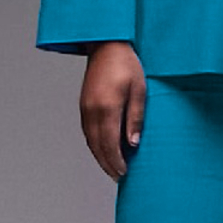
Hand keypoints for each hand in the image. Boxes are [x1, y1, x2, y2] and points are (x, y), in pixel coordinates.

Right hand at [79, 42, 146, 181]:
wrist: (106, 45)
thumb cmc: (126, 65)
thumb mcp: (139, 91)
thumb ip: (135, 118)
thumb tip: (132, 144)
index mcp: (107, 108)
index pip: (109, 144)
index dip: (116, 161)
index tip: (124, 173)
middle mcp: (92, 110)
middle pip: (97, 146)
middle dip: (107, 164)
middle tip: (118, 177)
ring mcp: (85, 108)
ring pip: (90, 140)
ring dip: (100, 157)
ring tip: (111, 168)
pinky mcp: (83, 105)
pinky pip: (87, 131)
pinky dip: (94, 144)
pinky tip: (103, 149)